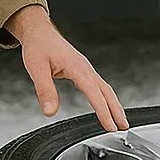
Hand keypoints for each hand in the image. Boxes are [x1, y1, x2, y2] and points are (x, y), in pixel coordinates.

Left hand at [9, 10, 128, 130]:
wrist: (38, 31)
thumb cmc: (38, 46)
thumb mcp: (36, 68)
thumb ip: (45, 91)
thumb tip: (49, 111)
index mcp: (77, 67)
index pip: (94, 93)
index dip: (104, 111)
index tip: (111, 127)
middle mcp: (85, 68)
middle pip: (106, 91)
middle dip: (116, 110)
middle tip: (123, 128)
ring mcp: (85, 68)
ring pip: (105, 88)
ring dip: (114, 104)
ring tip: (120, 121)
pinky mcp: (83, 69)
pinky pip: (99, 85)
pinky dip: (106, 97)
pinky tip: (107, 105)